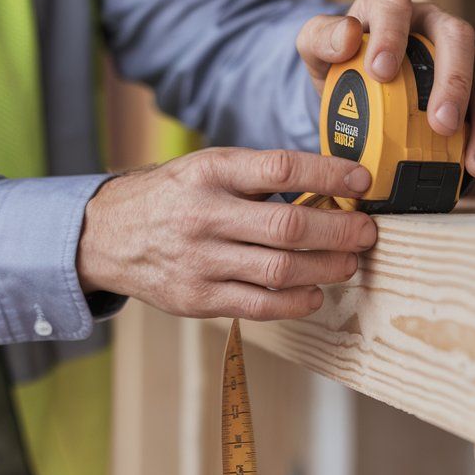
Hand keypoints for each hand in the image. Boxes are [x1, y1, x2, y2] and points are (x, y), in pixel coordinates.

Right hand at [77, 148, 377, 319]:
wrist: (107, 236)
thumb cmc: (173, 198)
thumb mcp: (206, 169)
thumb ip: (259, 177)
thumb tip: (331, 184)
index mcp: (210, 173)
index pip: (281, 169)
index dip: (329, 174)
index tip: (361, 180)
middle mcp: (204, 216)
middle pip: (289, 226)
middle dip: (341, 230)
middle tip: (367, 231)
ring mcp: (200, 261)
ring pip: (281, 270)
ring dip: (327, 267)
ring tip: (348, 262)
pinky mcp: (197, 299)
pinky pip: (260, 305)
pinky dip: (297, 301)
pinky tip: (315, 292)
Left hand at [297, 0, 474, 179]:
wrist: (353, 86)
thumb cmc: (337, 62)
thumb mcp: (314, 49)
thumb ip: (320, 39)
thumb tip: (347, 37)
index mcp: (389, 8)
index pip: (394, 7)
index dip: (391, 35)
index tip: (380, 72)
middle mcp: (431, 24)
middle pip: (456, 36)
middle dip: (454, 81)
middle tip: (440, 124)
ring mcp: (459, 55)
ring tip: (474, 161)